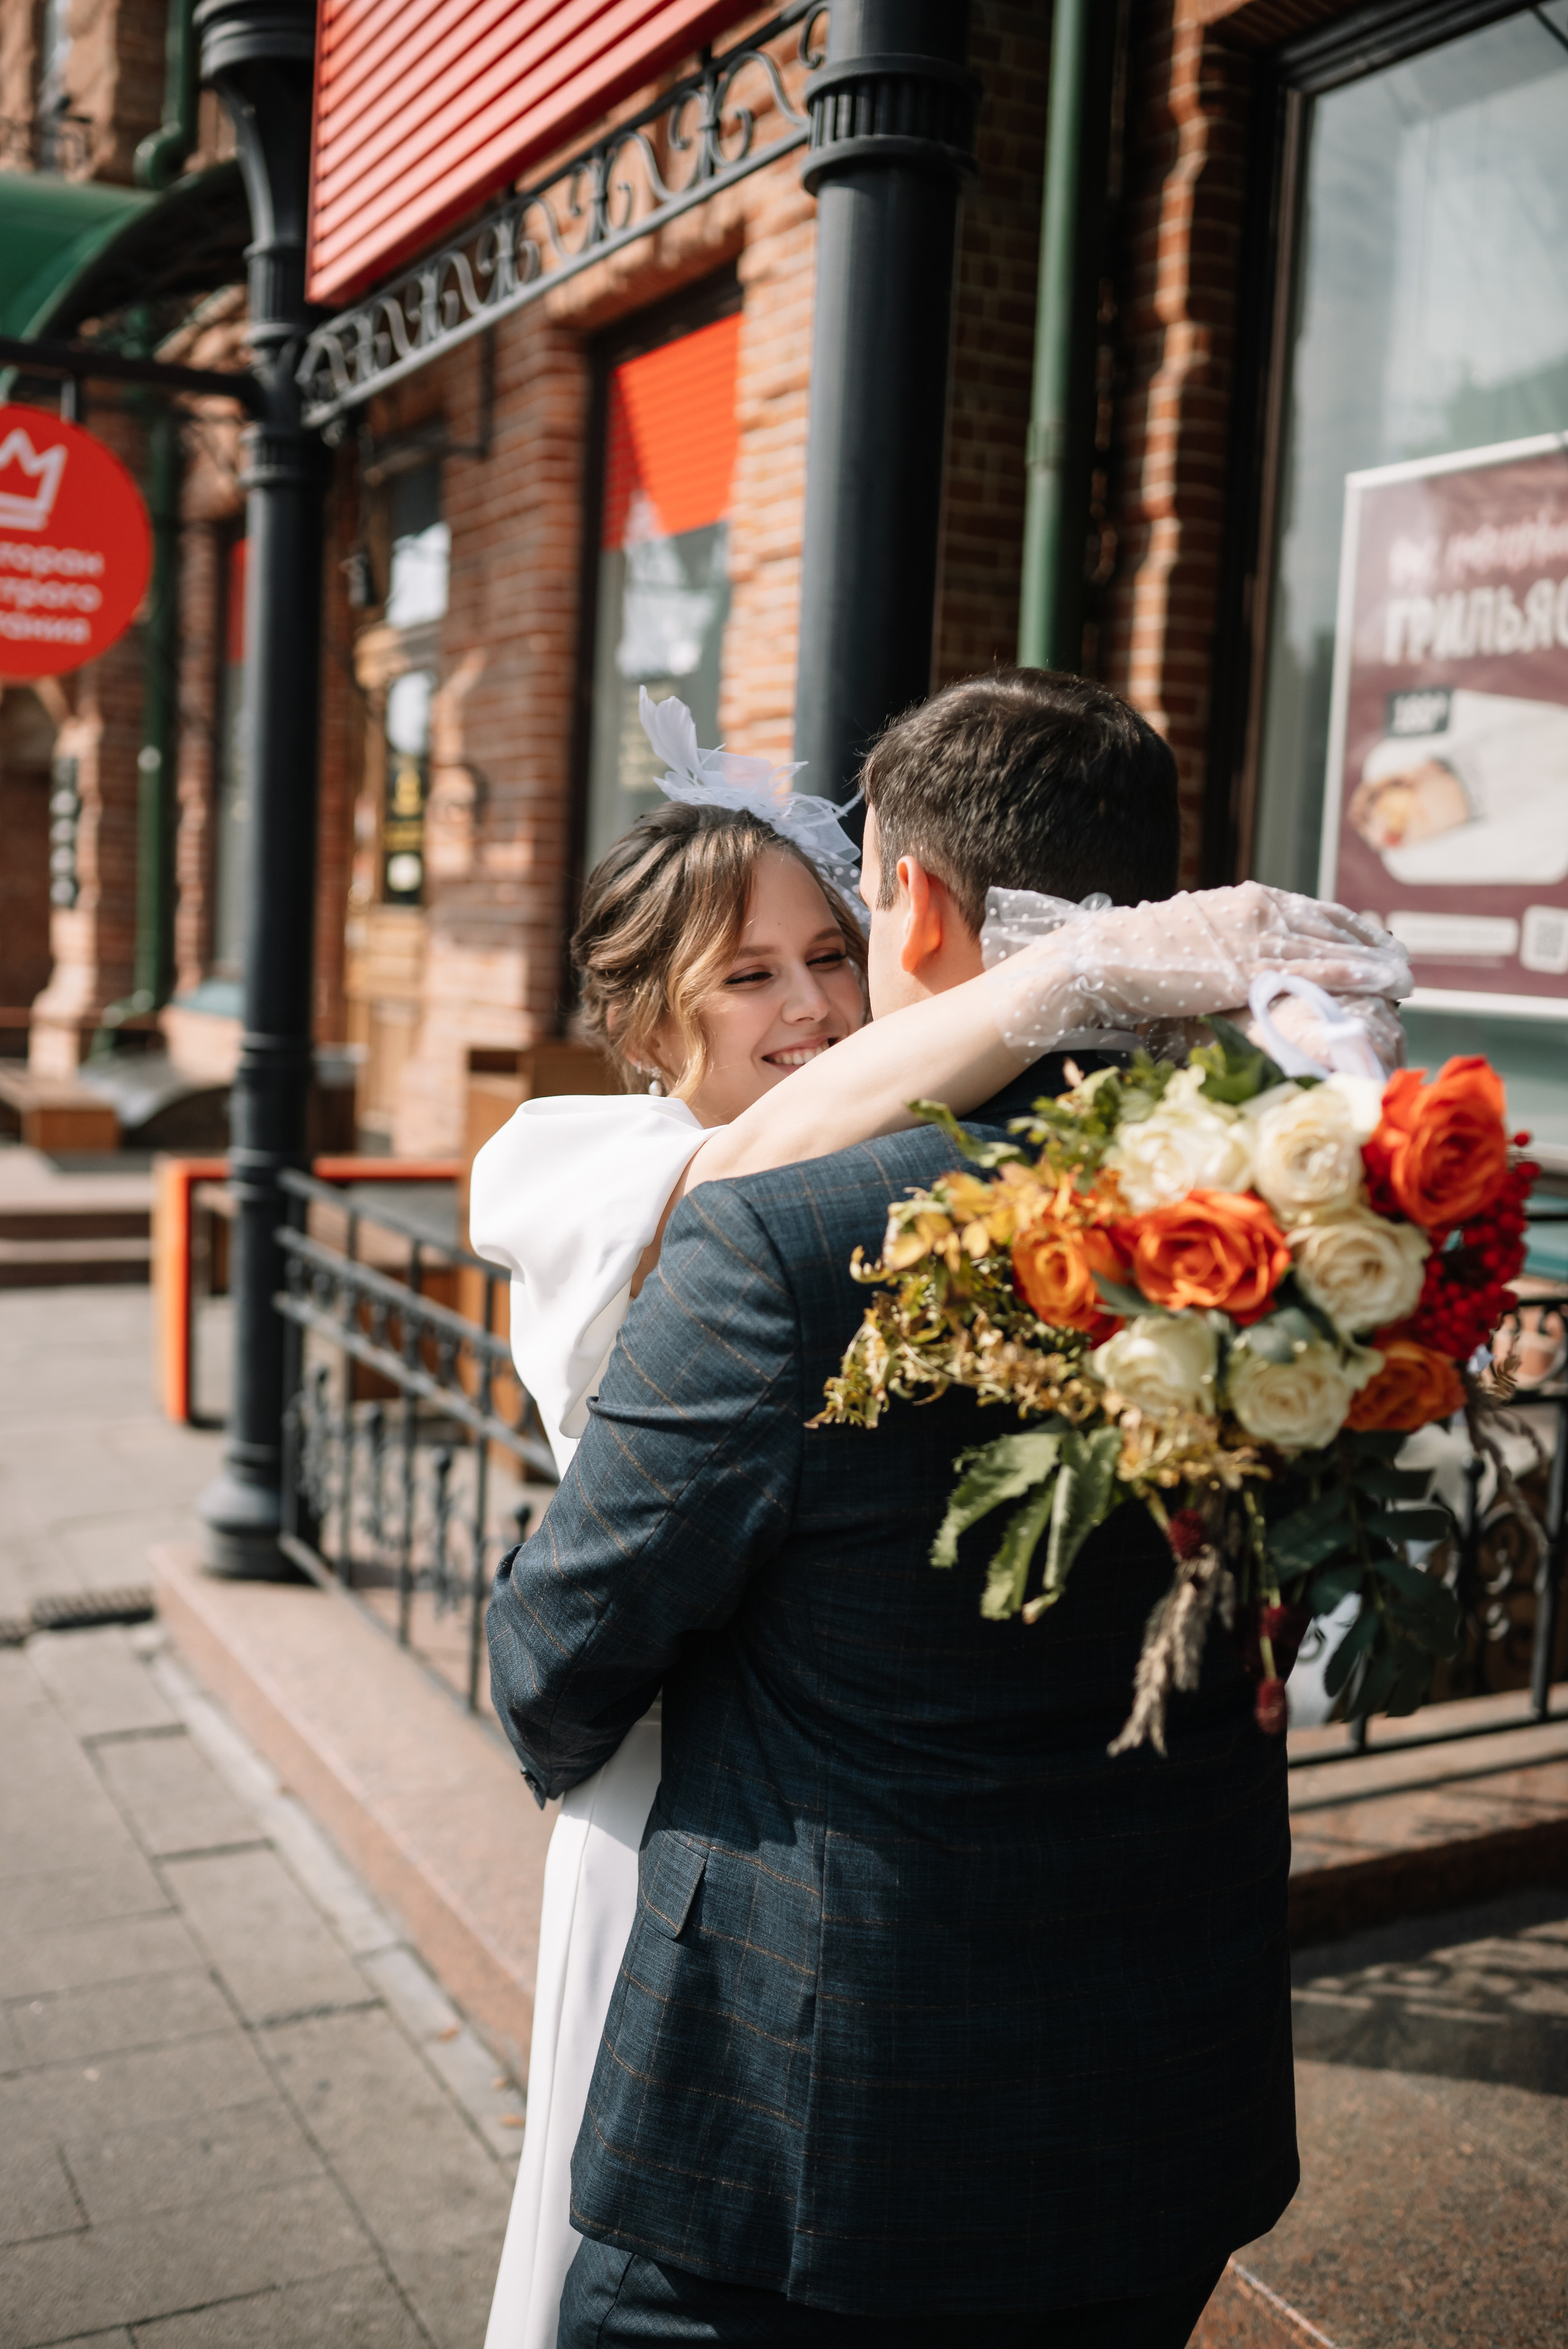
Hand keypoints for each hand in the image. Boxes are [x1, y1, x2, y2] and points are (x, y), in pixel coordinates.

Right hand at [984, 883, 1410, 1048]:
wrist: (1100, 960)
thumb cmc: (1133, 961)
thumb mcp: (1186, 944)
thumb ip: (1220, 949)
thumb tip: (1235, 974)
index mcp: (1241, 900)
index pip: (1307, 909)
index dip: (1345, 925)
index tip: (1371, 938)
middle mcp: (1256, 907)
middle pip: (1330, 922)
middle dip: (1369, 942)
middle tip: (1402, 960)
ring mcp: (1255, 935)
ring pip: (1332, 945)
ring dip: (1375, 961)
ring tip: (1406, 978)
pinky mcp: (1250, 965)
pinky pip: (1315, 968)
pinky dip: (1354, 974)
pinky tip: (1383, 981)